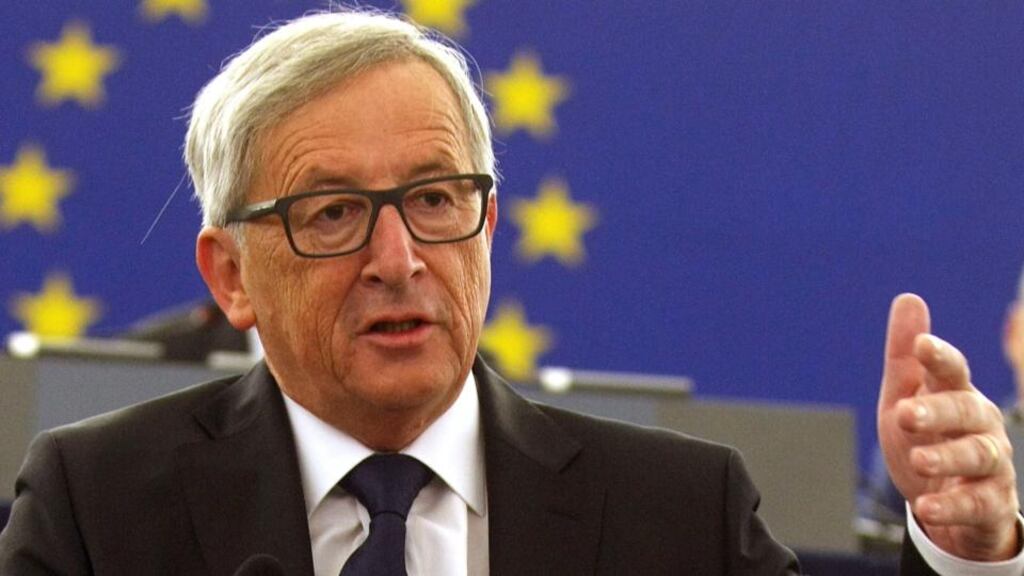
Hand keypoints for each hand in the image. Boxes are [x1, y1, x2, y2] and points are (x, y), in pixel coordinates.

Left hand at [878, 293, 1019, 560]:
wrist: (948, 503)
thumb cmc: (928, 437)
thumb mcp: (906, 395)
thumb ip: (903, 356)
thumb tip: (908, 298)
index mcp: (956, 393)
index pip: (952, 370)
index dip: (938, 356)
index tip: (920, 344)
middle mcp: (980, 425)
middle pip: (966, 410)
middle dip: (938, 410)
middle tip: (904, 414)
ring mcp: (991, 464)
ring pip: (978, 454)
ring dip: (947, 457)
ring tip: (918, 461)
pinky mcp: (991, 502)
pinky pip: (977, 503)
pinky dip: (952, 505)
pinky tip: (927, 507)